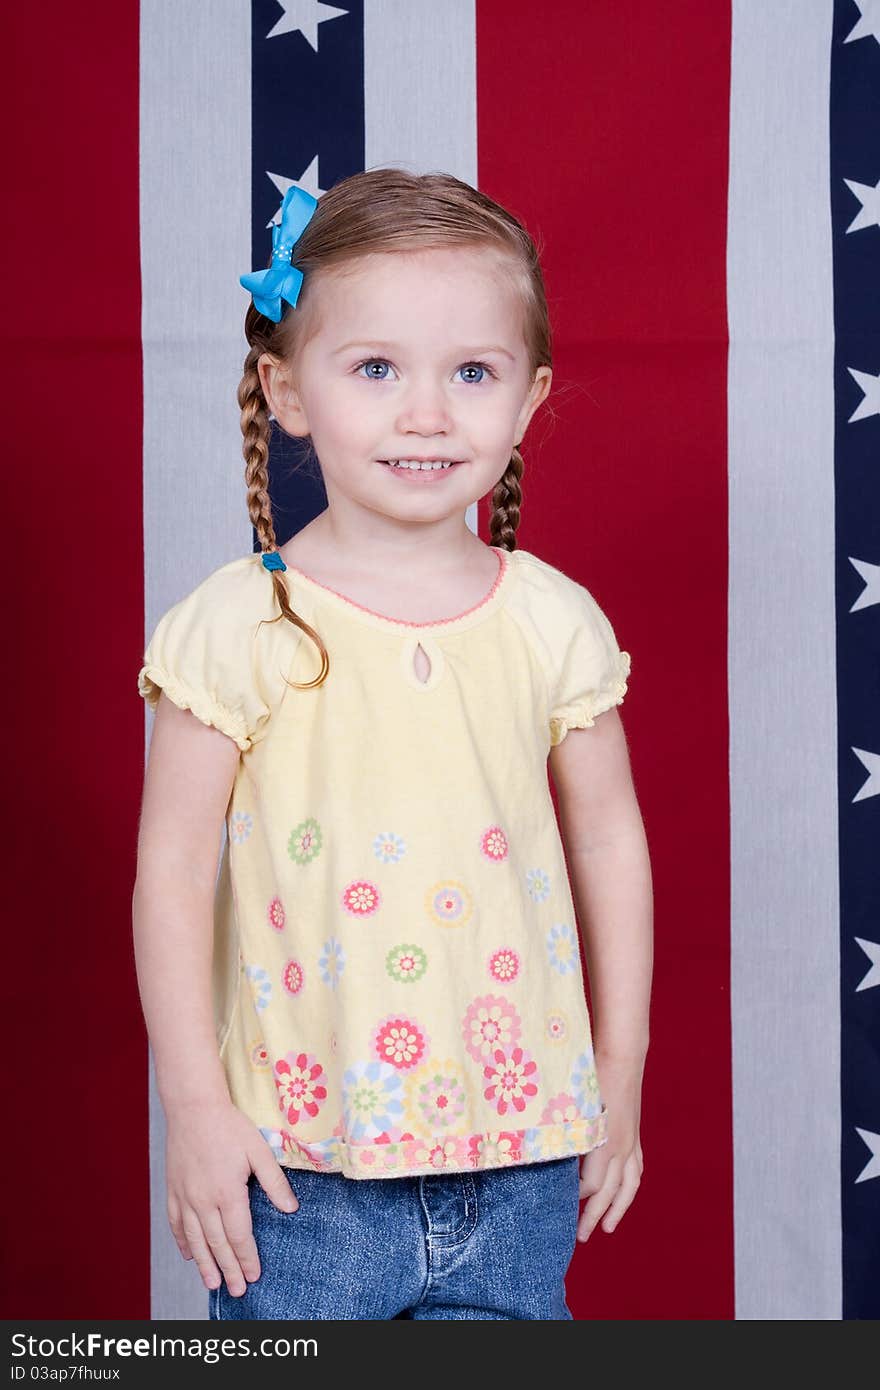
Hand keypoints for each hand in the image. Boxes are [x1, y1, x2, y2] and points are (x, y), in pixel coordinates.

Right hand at [164, 1096, 298, 1295]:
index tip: (255, 1275)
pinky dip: (183, 1242)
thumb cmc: (230, 1126)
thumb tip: (291, 1209)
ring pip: (195, 1240)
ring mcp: (185, 1197)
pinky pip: (176, 1224)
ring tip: (212, 1284)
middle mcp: (204, 1201)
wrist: (193, 1107)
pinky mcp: (173, 1190)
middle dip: (229, 1269)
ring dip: (205, 1264)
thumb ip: (274, 1182)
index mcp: (228, 1192)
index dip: (247, 1257)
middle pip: (217, 1243)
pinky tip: (190, 1255)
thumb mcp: (259, 1151)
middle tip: (238, 1290)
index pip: (239, 1235)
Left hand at [576, 1059, 643, 1242]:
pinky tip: (623, 1194)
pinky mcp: (634, 1135)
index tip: (559, 1205)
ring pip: (628, 1186)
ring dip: (618, 1209)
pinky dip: (629, 1187)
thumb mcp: (572, 1103)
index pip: (590, 1184)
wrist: (622, 1054)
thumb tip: (547, 1150)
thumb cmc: (591, 1074)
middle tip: (580, 1237)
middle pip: (609, 1192)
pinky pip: (636, 1169)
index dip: (575, 1197)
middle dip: (594, 1216)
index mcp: (603, 1141)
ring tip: (608, 1228)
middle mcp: (620, 1146)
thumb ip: (563, 1131)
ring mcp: (630, 1142)